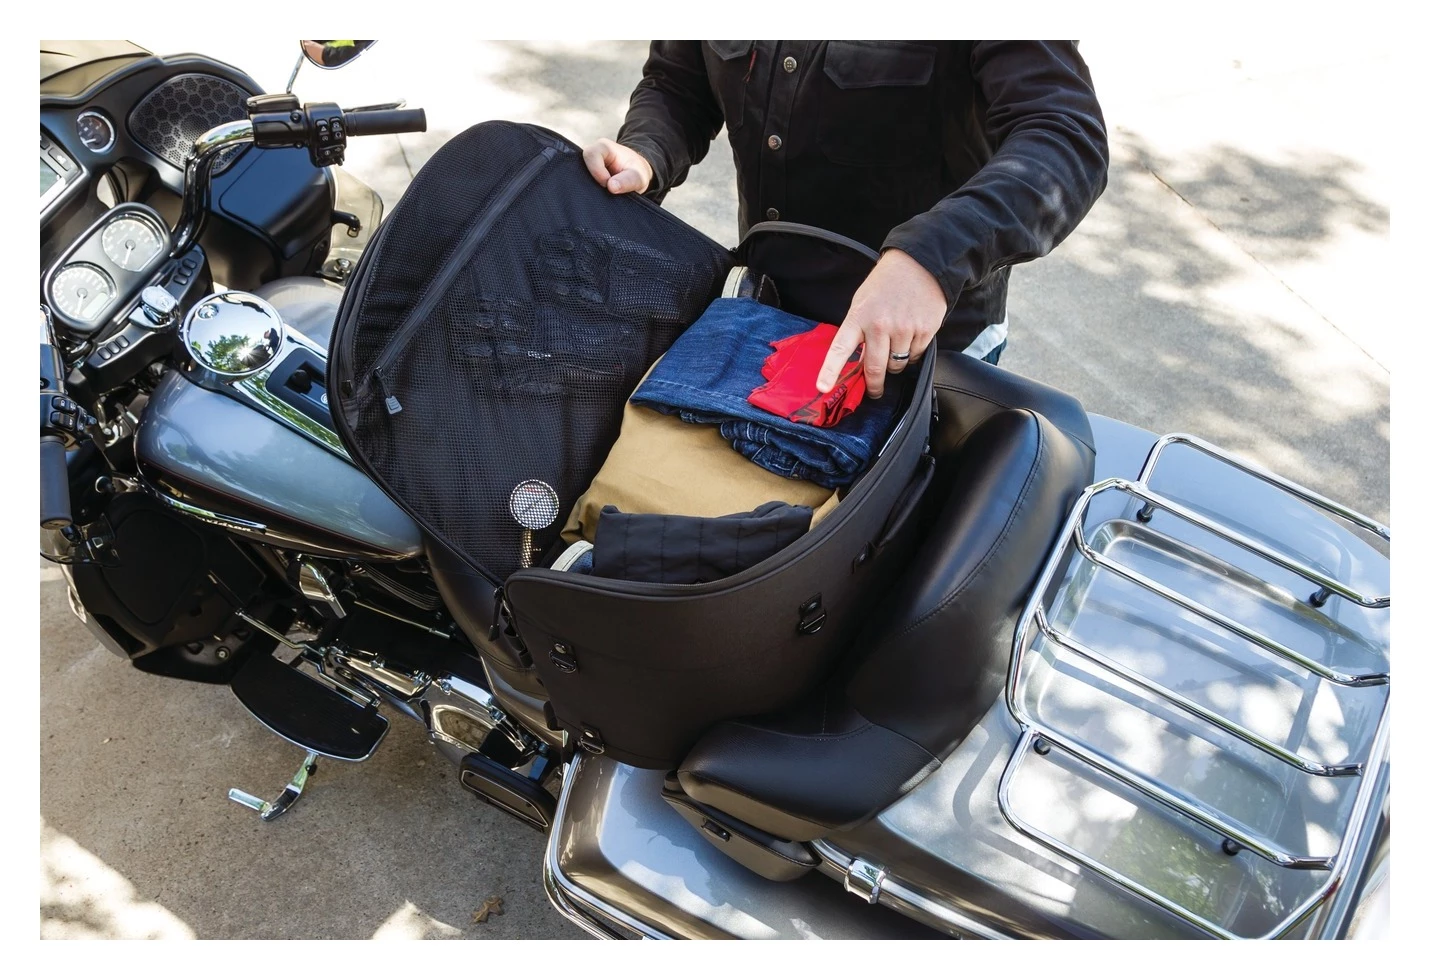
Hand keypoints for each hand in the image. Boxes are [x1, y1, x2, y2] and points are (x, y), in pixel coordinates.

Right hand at [582, 138, 652, 194]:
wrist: (636, 175)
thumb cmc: (637, 172)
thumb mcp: (638, 177)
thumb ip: (627, 181)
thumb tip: (611, 186)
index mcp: (604, 147)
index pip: (591, 155)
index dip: (598, 172)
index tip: (609, 184)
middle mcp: (592, 153)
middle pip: (579, 165)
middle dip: (591, 181)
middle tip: (605, 189)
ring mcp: (586, 164)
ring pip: (578, 174)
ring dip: (589, 186)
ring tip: (603, 192)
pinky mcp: (585, 174)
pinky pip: (580, 181)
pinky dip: (588, 188)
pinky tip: (598, 193)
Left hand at [816, 249, 947, 398]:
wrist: (921, 264)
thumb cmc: (886, 284)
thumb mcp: (862, 302)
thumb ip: (858, 331)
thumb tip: (860, 363)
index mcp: (858, 317)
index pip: (840, 349)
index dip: (830, 371)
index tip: (823, 388)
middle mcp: (880, 325)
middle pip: (875, 369)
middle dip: (874, 386)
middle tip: (874, 391)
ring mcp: (904, 329)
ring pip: (897, 366)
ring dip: (895, 363)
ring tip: (897, 344)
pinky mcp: (925, 331)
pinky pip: (916, 356)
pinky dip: (913, 352)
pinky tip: (911, 334)